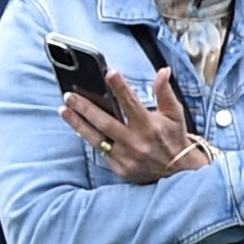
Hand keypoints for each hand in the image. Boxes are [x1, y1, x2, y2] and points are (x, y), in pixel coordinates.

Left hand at [64, 72, 196, 185]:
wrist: (179, 172)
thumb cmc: (174, 138)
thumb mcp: (175, 114)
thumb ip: (165, 92)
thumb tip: (163, 71)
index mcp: (150, 125)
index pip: (132, 102)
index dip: (120, 87)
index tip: (109, 73)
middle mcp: (137, 141)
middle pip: (105, 122)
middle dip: (85, 107)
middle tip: (69, 96)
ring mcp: (127, 156)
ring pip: (97, 138)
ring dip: (78, 123)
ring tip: (64, 110)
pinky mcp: (120, 168)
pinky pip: (100, 151)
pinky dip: (88, 138)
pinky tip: (77, 127)